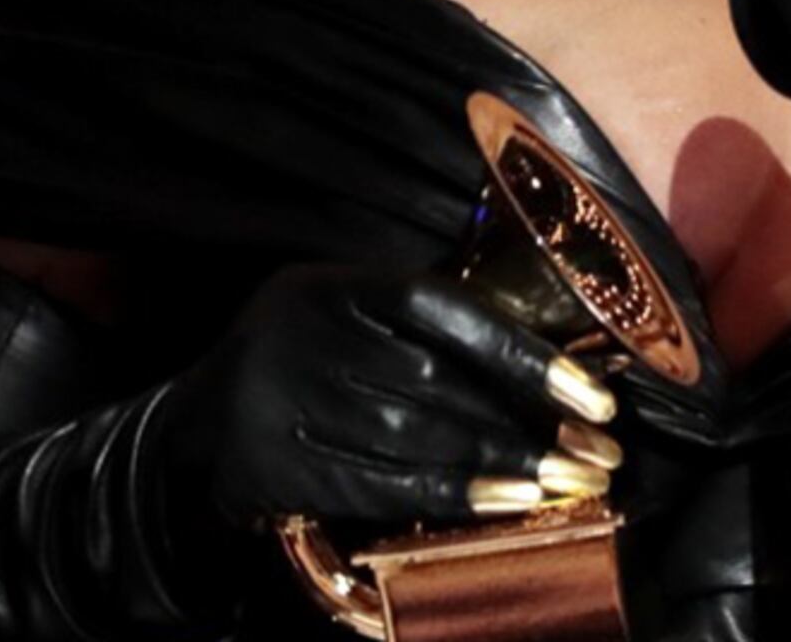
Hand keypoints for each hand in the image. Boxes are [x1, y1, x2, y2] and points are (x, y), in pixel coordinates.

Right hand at [162, 264, 622, 531]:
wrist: (193, 427)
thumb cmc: (302, 362)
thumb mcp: (345, 315)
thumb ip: (425, 327)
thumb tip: (550, 365)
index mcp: (332, 286)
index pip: (444, 311)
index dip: (524, 353)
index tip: (595, 393)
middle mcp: (306, 334)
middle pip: (436, 380)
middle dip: (528, 422)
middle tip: (597, 453)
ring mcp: (284, 401)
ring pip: (415, 436)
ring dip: (501, 464)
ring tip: (566, 482)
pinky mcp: (279, 466)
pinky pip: (382, 485)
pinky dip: (451, 497)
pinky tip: (506, 503)